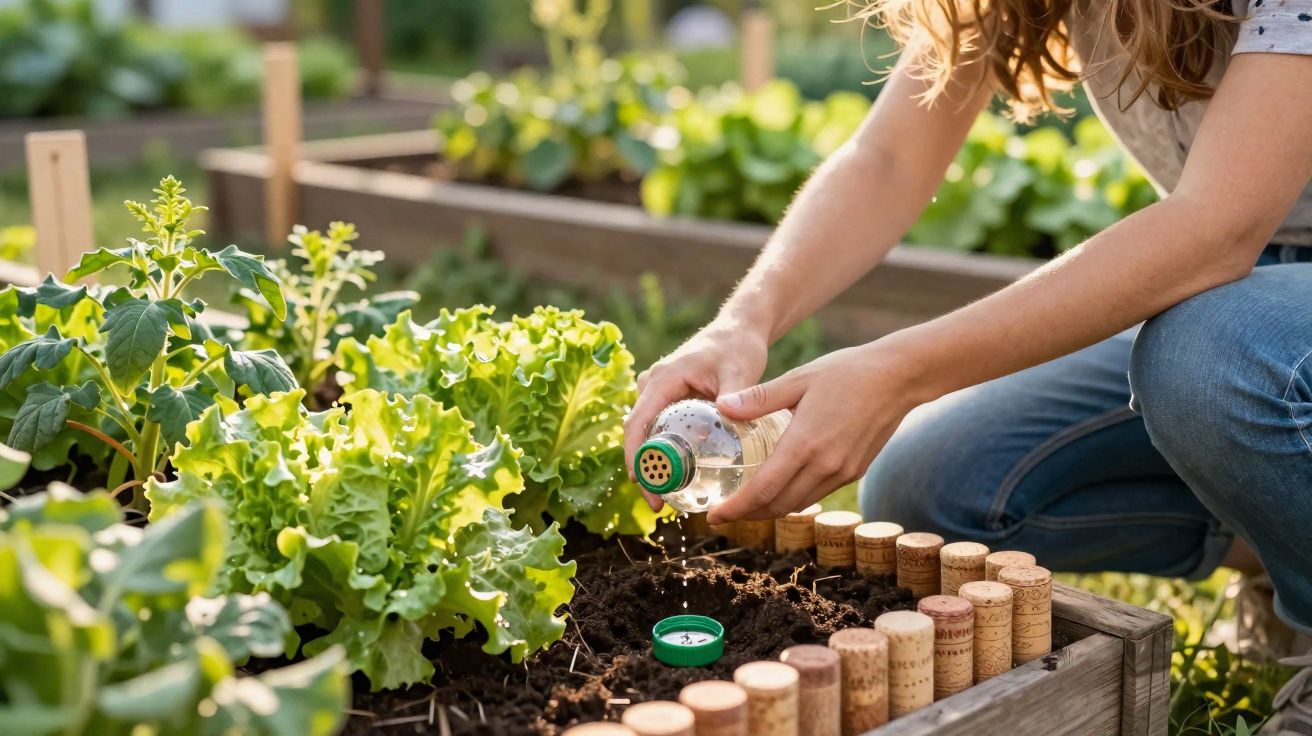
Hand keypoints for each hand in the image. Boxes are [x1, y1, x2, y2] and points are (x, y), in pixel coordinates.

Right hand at [624, 319, 769, 509]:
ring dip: (654, 462)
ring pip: (646, 433)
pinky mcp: (667, 399)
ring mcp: (658, 393)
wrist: (738, 330)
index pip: (636, 425)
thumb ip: (736, 391)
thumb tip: (729, 413)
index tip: (648, 489)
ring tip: (671, 495)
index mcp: (662, 380)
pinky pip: (657, 428)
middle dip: (645, 470)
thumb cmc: (737, 346)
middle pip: (638, 434)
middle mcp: (652, 386)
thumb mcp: (739, 369)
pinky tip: (682, 473)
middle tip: (661, 504)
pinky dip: (664, 451)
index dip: (636, 460)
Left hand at [704, 341, 925, 524]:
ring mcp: (842, 472)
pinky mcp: (854, 472)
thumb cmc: (847, 372)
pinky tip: (780, 487)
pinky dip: (793, 498)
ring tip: (747, 503)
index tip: (714, 516)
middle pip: (778, 506)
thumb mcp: (799, 378)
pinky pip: (816, 494)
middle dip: (748, 514)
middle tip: (724, 512)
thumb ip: (760, 398)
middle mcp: (824, 466)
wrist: (899, 377)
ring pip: (798, 504)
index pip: (762, 490)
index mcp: (805, 444)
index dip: (735, 509)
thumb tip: (722, 406)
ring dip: (770, 509)